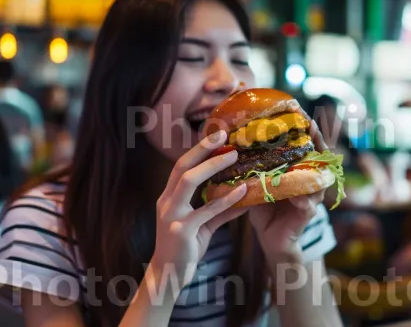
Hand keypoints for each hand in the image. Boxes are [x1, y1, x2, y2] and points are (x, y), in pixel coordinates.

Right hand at [152, 131, 247, 287]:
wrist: (168, 276)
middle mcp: (167, 202)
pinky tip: (243, 192)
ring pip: (189, 182)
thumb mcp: (203, 224)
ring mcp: (171, 215)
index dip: (198, 149)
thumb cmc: (185, 247)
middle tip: (224, 135)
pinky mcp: (181, 230)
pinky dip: (226, 200)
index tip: (217, 134)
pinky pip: (206, 210)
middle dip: (202, 148)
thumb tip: (243, 195)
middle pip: (182, 167)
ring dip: (212, 166)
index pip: (181, 166)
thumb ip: (219, 209)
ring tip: (234, 156)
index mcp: (169, 197)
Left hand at [249, 116, 328, 266]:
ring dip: (314, 162)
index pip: (303, 141)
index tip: (294, 105)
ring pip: (318, 176)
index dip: (301, 124)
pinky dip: (304, 199)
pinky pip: (308, 205)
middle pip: (317, 152)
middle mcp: (308, 178)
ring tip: (310, 147)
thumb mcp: (257, 178)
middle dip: (314, 136)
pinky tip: (298, 195)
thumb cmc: (264, 204)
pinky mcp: (307, 214)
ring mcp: (311, 195)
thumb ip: (250, 161)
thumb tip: (227, 136)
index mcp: (296, 167)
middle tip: (308, 121)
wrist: (270, 237)